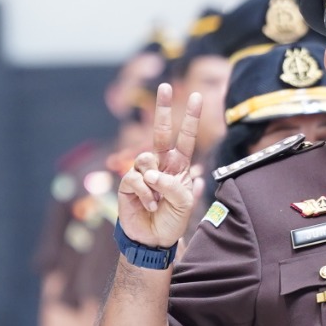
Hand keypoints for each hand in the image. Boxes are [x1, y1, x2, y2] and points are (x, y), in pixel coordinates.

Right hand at [117, 80, 207, 249]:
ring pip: (144, 159)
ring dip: (154, 181)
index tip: (197, 97)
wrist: (154, 240)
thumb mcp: (184, 204)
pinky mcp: (128, 184)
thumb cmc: (172, 220)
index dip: (190, 118)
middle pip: (159, 132)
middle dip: (163, 108)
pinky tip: (150, 205)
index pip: (185, 138)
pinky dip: (145, 193)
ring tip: (158, 200)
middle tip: (166, 85)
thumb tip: (153, 173)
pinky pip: (134, 178)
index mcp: (178, 166)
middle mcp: (160, 164)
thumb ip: (174, 186)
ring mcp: (142, 173)